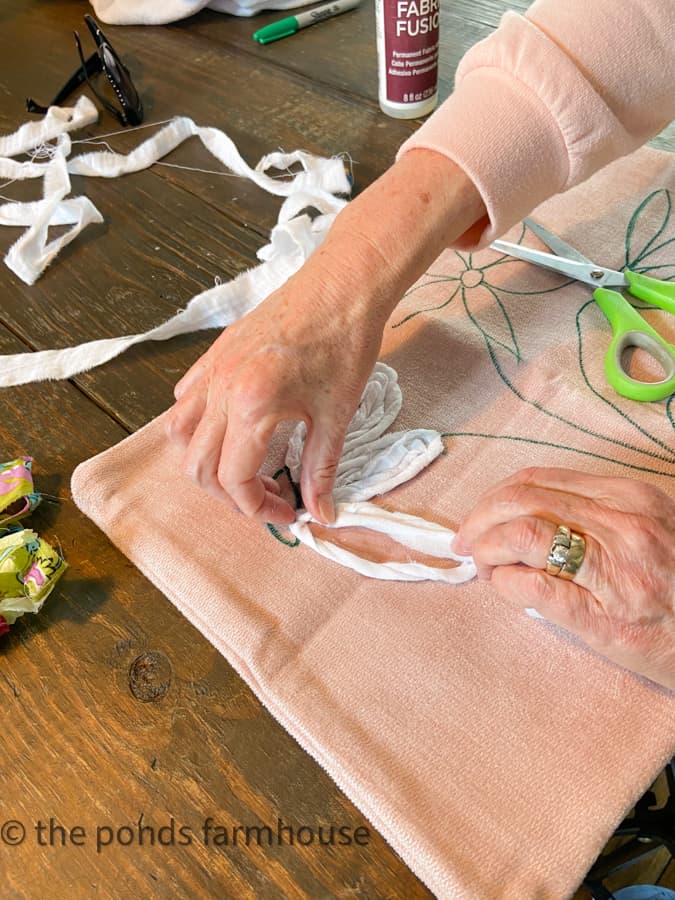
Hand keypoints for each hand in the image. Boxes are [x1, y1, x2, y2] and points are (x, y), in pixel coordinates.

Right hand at [164, 238, 388, 524]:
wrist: (344, 285)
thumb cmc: (345, 343)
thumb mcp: (337, 415)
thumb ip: (321, 470)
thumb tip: (321, 514)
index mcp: (252, 405)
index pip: (232, 478)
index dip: (256, 508)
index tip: (285, 512)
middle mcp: (221, 388)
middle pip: (197, 466)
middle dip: (229, 495)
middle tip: (267, 498)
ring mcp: (212, 369)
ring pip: (179, 434)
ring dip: (204, 463)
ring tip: (242, 470)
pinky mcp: (214, 354)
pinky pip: (186, 400)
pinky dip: (197, 426)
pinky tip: (230, 430)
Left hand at [453, 467, 674, 690]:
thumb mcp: (648, 530)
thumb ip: (596, 516)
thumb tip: (527, 518)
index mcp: (627, 498)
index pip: (538, 480)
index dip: (495, 496)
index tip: (480, 515)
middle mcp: (621, 525)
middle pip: (520, 501)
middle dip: (479, 519)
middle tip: (466, 542)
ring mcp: (612, 570)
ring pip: (521, 535)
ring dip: (485, 549)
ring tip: (482, 566)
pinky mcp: (602, 617)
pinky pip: (531, 587)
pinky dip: (503, 583)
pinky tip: (503, 588)